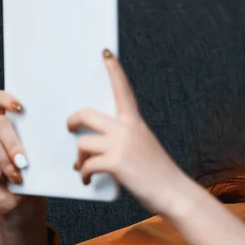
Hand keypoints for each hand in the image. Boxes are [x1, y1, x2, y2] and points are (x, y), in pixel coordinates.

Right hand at [0, 91, 47, 244]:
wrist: (24, 201)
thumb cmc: (34, 175)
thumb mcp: (40, 154)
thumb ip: (39, 139)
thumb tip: (53, 128)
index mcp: (8, 124)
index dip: (5, 98)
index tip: (20, 108)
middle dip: (14, 143)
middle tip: (24, 161)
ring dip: (7, 161)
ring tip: (18, 175)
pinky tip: (5, 178)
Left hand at [68, 49, 191, 215]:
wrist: (174, 192)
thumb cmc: (158, 173)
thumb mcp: (144, 146)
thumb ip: (125, 139)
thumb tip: (97, 144)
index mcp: (135, 122)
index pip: (123, 90)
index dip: (114, 70)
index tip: (106, 52)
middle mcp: (128, 129)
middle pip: (87, 114)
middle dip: (73, 121)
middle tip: (70, 128)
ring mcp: (121, 145)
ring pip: (83, 143)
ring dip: (79, 159)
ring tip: (82, 168)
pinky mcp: (116, 163)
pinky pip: (87, 165)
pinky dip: (84, 175)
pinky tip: (87, 181)